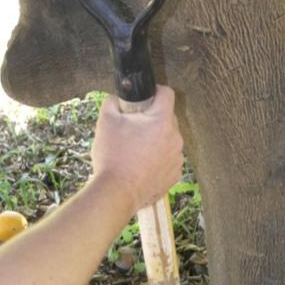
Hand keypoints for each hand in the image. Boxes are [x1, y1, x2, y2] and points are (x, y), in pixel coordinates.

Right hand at [90, 85, 183, 211]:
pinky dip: (157, 159)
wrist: (117, 193)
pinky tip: (141, 165)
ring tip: (135, 151)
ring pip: (168, 140)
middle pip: (167, 118)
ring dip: (155, 140)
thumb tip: (120, 99)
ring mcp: (177, 158)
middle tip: (133, 128)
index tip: (144, 99)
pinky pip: (168, 159)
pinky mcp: (175, 175)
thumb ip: (114, 101)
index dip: (154, 92)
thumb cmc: (113, 156)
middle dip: (152, 119)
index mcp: (162, 121)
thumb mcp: (106, 120)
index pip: (167, 94)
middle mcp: (176, 138)